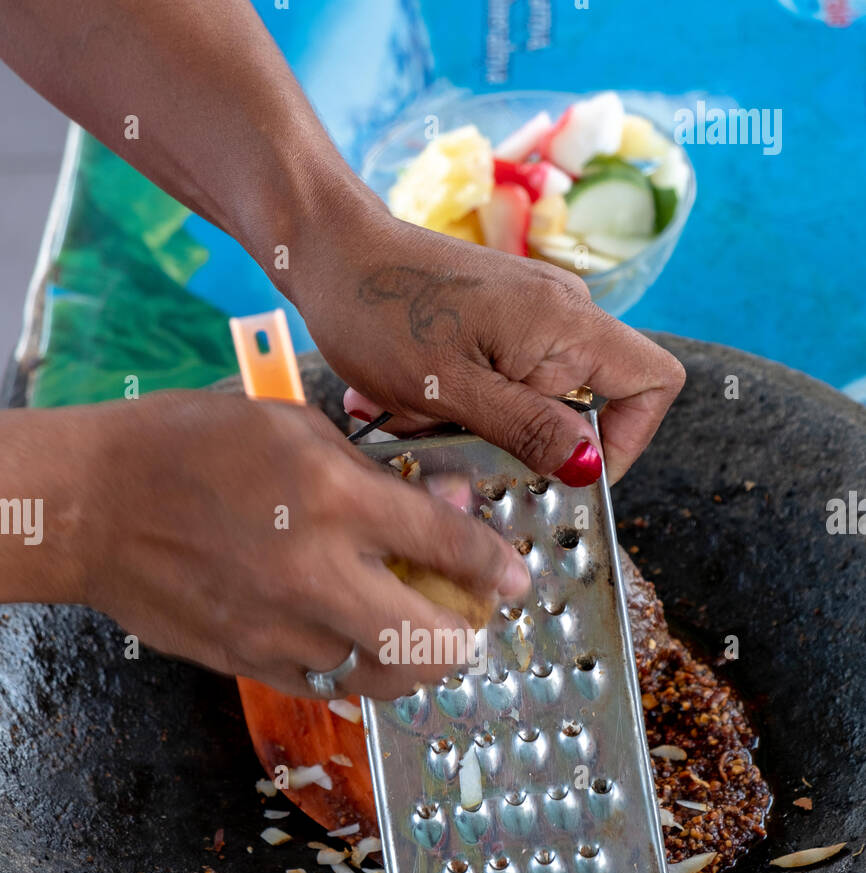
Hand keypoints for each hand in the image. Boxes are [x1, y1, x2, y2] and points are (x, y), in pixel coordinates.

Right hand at [69, 392, 528, 697]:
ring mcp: (280, 629)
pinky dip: (356, 669)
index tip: (516, 579)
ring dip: (415, 663)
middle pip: (430, 643)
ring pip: (383, 679)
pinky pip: (329, 686)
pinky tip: (352, 641)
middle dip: (466, 638)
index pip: (446, 547)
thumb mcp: (291, 426)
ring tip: (416, 635)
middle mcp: (315, 573)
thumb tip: (441, 508)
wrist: (92, 506)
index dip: (497, 568)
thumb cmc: (187, 446)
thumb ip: (372, 470)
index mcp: (332, 497)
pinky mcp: (249, 662)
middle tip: (469, 621)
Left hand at [287, 209, 684, 484]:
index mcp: (564, 322)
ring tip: (415, 417)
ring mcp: (530, 315)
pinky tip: (407, 402)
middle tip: (458, 443)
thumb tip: (588, 466)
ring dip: (478, 426)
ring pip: (536, 399)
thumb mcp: (450, 390)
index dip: (626, 441)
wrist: (327, 249)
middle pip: (589, 402)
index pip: (653, 382)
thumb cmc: (378, 310)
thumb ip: (527, 428)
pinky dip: (461, 404)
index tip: (567, 473)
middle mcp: (560, 312)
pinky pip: (502, 381)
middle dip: (525, 441)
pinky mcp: (499, 320)